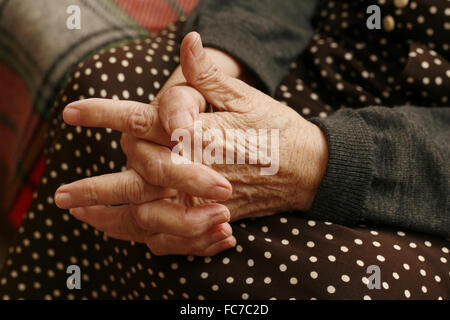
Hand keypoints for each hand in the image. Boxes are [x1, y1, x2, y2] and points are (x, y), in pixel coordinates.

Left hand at [55, 32, 328, 255]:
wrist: (309, 170)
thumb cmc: (279, 130)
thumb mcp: (247, 98)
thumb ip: (210, 76)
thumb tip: (189, 41)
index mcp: (201, 135)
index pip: (145, 123)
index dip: (107, 115)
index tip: (73, 112)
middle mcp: (197, 170)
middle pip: (138, 179)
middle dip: (96, 188)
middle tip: (62, 194)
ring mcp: (204, 199)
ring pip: (149, 214)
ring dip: (111, 217)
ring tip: (83, 218)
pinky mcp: (213, 217)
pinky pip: (174, 235)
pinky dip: (146, 235)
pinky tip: (126, 232)